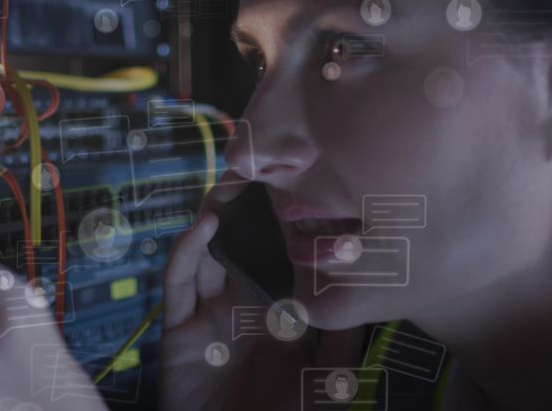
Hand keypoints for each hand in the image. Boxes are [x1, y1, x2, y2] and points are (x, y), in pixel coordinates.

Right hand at [159, 171, 365, 410]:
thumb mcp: (327, 382)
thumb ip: (345, 341)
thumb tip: (372, 296)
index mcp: (273, 312)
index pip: (276, 257)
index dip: (282, 224)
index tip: (296, 186)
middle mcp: (239, 305)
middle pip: (237, 244)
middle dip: (243, 209)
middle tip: (255, 169)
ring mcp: (207, 313)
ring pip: (207, 253)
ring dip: (213, 217)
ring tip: (228, 184)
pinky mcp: (179, 327)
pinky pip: (179, 282)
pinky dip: (188, 251)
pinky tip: (204, 226)